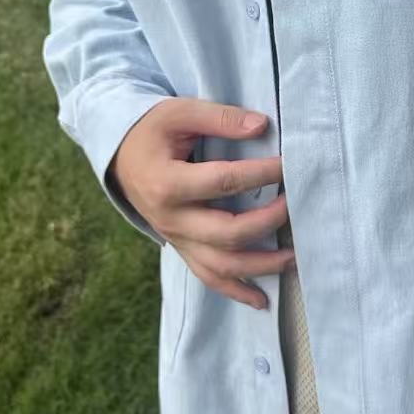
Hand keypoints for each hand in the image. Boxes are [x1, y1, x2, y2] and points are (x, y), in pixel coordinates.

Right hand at [112, 97, 293, 309]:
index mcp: (168, 183)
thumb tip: (262, 126)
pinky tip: (261, 300)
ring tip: (292, 258)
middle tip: (294, 205)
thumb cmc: (152, 131)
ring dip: (259, 266)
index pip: (224, 182)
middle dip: (267, 222)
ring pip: (220, 265)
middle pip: (226, 232)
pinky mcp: (181, 247)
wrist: (119, 155)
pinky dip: (235, 291)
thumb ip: (221, 118)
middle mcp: (171, 219)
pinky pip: (207, 276)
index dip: (261, 174)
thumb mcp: (180, 113)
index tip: (289, 164)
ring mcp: (175, 238)